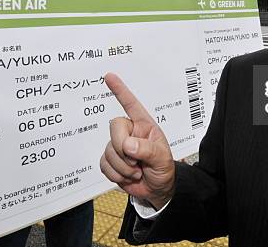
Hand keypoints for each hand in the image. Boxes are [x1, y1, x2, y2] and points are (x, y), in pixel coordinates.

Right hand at [100, 73, 174, 209]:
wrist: (157, 190)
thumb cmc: (163, 169)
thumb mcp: (162, 158)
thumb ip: (147, 150)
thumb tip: (128, 144)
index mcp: (144, 125)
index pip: (131, 104)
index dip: (120, 90)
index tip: (109, 76)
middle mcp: (130, 132)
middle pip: (114, 127)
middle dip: (123, 147)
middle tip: (136, 162)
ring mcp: (119, 146)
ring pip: (109, 150)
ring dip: (123, 167)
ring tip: (137, 171)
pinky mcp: (110, 161)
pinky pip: (103, 164)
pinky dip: (116, 174)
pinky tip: (127, 176)